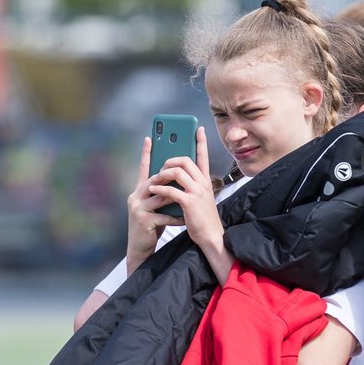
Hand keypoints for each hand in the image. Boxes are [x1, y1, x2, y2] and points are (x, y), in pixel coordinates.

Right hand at [125, 136, 182, 272]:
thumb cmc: (152, 224)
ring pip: (161, 196)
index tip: (150, 137)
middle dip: (169, 175)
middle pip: (155, 180)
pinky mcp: (143, 221)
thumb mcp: (157, 205)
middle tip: (184, 170)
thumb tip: (178, 177)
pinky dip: (176, 217)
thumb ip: (163, 192)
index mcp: (140, 190)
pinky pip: (164, 215)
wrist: (140, 247)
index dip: (146, 153)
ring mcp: (138, 208)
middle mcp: (135, 196)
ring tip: (189, 196)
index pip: (144, 168)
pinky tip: (185, 219)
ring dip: (176, 197)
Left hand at [146, 127, 221, 252]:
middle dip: (170, 160)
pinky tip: (152, 189)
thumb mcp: (200, 197)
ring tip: (154, 179)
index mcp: (205, 180)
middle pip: (185, 160)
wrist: (210, 236)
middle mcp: (203, 183)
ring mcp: (197, 191)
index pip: (203, 156)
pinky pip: (171, 189)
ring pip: (177, 171)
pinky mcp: (189, 202)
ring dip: (162, 173)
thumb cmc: (202, 218)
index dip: (201, 141)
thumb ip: (191, 185)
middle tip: (161, 167)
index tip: (198, 129)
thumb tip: (175, 175)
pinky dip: (159, 188)